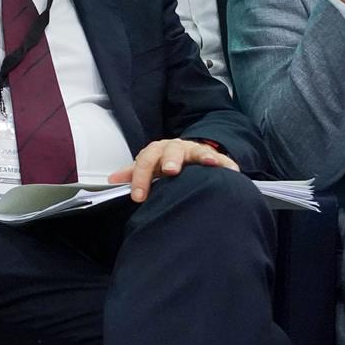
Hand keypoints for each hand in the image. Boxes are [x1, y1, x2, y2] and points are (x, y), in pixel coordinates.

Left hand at [107, 138, 241, 202]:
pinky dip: (226, 163)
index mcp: (157, 151)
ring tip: (209, 163)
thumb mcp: (149, 167)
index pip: (145, 161)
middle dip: (170, 160)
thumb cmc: (164, 163)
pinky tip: (232, 170)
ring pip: (197, 151)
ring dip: (202, 156)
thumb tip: (112, 179)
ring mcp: (195, 151)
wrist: (186, 155)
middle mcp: (175, 148)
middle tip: (170, 171)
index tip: (138, 196)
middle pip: (170, 151)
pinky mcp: (213, 156)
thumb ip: (134, 173)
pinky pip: (221, 159)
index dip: (141, 177)